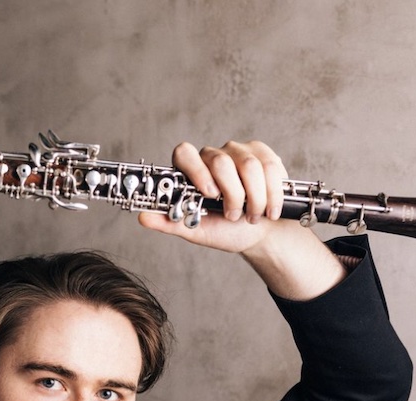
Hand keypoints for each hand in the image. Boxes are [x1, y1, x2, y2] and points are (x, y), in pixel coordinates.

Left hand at [140, 139, 347, 298]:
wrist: (258, 234)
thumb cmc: (225, 231)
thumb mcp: (196, 230)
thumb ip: (170, 222)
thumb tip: (142, 217)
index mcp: (191, 171)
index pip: (184, 153)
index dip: (196, 170)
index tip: (209, 194)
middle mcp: (212, 156)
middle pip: (221, 161)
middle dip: (232, 195)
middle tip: (234, 216)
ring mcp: (238, 151)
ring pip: (249, 165)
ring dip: (254, 198)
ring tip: (253, 217)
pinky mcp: (263, 154)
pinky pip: (270, 166)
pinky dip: (272, 193)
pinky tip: (270, 210)